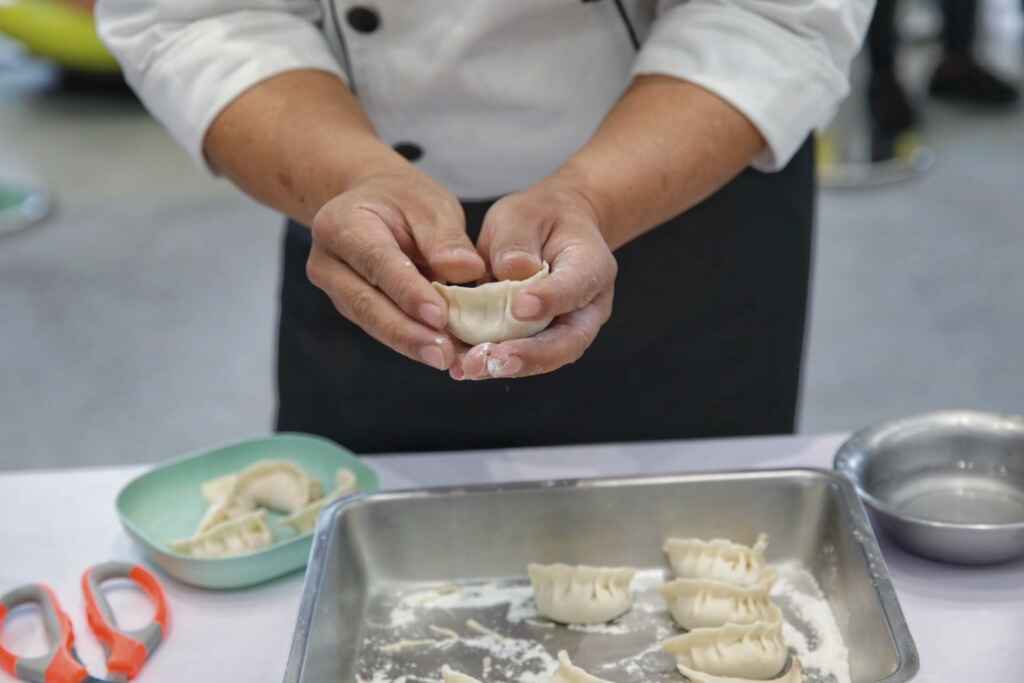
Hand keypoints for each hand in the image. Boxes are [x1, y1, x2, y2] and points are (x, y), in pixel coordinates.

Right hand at [307, 165, 485, 370]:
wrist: (372, 203)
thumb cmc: (403, 201)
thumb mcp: (429, 205)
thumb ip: (445, 238)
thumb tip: (468, 270)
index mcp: (342, 224)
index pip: (377, 262)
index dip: (408, 292)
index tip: (439, 317)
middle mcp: (329, 261)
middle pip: (367, 304)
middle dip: (408, 333)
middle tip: (445, 355)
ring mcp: (336, 289)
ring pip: (373, 323)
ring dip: (412, 344)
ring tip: (449, 360)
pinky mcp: (352, 308)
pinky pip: (381, 328)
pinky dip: (412, 341)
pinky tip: (442, 353)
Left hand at [451, 175, 617, 379]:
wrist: (548, 233)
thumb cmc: (539, 219)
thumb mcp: (524, 214)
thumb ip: (518, 239)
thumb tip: (511, 269)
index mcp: (591, 266)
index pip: (576, 286)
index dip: (550, 299)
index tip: (520, 307)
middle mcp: (585, 307)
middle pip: (567, 341)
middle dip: (528, 355)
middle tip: (493, 360)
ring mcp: (564, 329)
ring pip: (543, 358)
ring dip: (506, 366)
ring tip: (471, 368)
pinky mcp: (538, 341)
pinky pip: (519, 356)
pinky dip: (492, 363)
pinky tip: (463, 367)